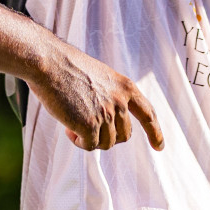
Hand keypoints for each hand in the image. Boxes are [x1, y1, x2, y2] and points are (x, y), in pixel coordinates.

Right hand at [27, 41, 165, 150]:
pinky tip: (67, 129)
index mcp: (126, 87)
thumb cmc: (68, 67)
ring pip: (106, 143)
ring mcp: (106, 114)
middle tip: (88, 129)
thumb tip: (111, 123)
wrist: (49, 62)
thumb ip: (111, 96)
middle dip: (109, 137)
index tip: (159, 147)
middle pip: (124, 135)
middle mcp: (120, 101)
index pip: (147, 114)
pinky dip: (79, 142)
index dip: (155, 132)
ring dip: (90, 139)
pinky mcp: (89, 125)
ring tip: (73, 124)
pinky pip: (89, 146)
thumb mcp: (101, 77)